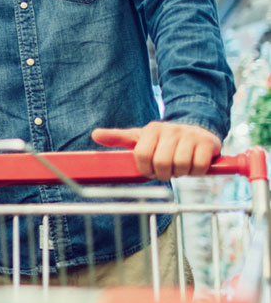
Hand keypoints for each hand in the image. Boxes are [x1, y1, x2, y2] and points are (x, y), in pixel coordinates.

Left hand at [92, 121, 221, 180]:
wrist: (196, 129)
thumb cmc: (163, 139)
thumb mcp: (140, 137)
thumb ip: (118, 138)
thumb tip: (95, 135)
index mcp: (151, 130)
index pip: (142, 155)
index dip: (146, 169)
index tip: (150, 170)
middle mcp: (170, 130)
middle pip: (162, 163)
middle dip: (163, 173)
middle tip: (166, 170)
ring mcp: (189, 135)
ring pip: (181, 165)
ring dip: (180, 173)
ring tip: (179, 166)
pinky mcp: (207, 143)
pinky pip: (198, 166)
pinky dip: (196, 172)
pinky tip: (193, 165)